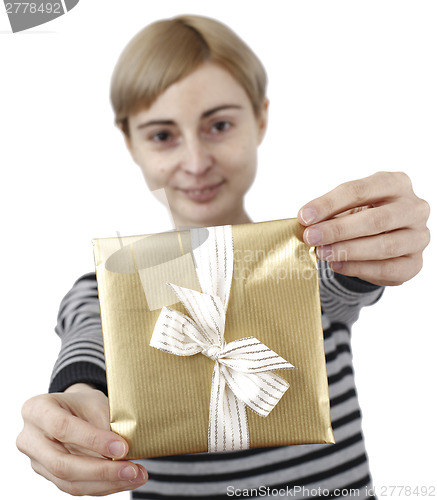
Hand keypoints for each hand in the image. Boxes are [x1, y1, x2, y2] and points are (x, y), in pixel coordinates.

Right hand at [16, 383, 147, 495]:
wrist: (71, 409)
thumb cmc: (83, 402)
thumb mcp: (94, 402)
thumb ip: (102, 425)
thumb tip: (120, 454)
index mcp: (36, 409)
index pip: (62, 427)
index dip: (93, 440)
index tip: (122, 447)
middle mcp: (29, 439)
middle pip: (62, 463)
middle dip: (101, 471)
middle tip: (132, 470)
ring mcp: (36, 461)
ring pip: (69, 482)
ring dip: (106, 483)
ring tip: (135, 476)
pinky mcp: (49, 476)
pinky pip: (75, 488)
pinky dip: (103, 486)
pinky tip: (125, 481)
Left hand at [298, 171, 429, 285]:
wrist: (383, 239)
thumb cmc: (363, 215)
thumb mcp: (348, 206)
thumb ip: (330, 212)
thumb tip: (305, 222)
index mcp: (396, 183)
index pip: (359, 190)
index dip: (329, 204)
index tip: (304, 216)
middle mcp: (414, 208)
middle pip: (375, 220)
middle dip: (338, 229)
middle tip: (311, 237)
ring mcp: (418, 236)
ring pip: (384, 246)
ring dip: (348, 251)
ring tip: (322, 253)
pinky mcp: (415, 263)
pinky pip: (388, 268)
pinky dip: (359, 268)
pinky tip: (337, 265)